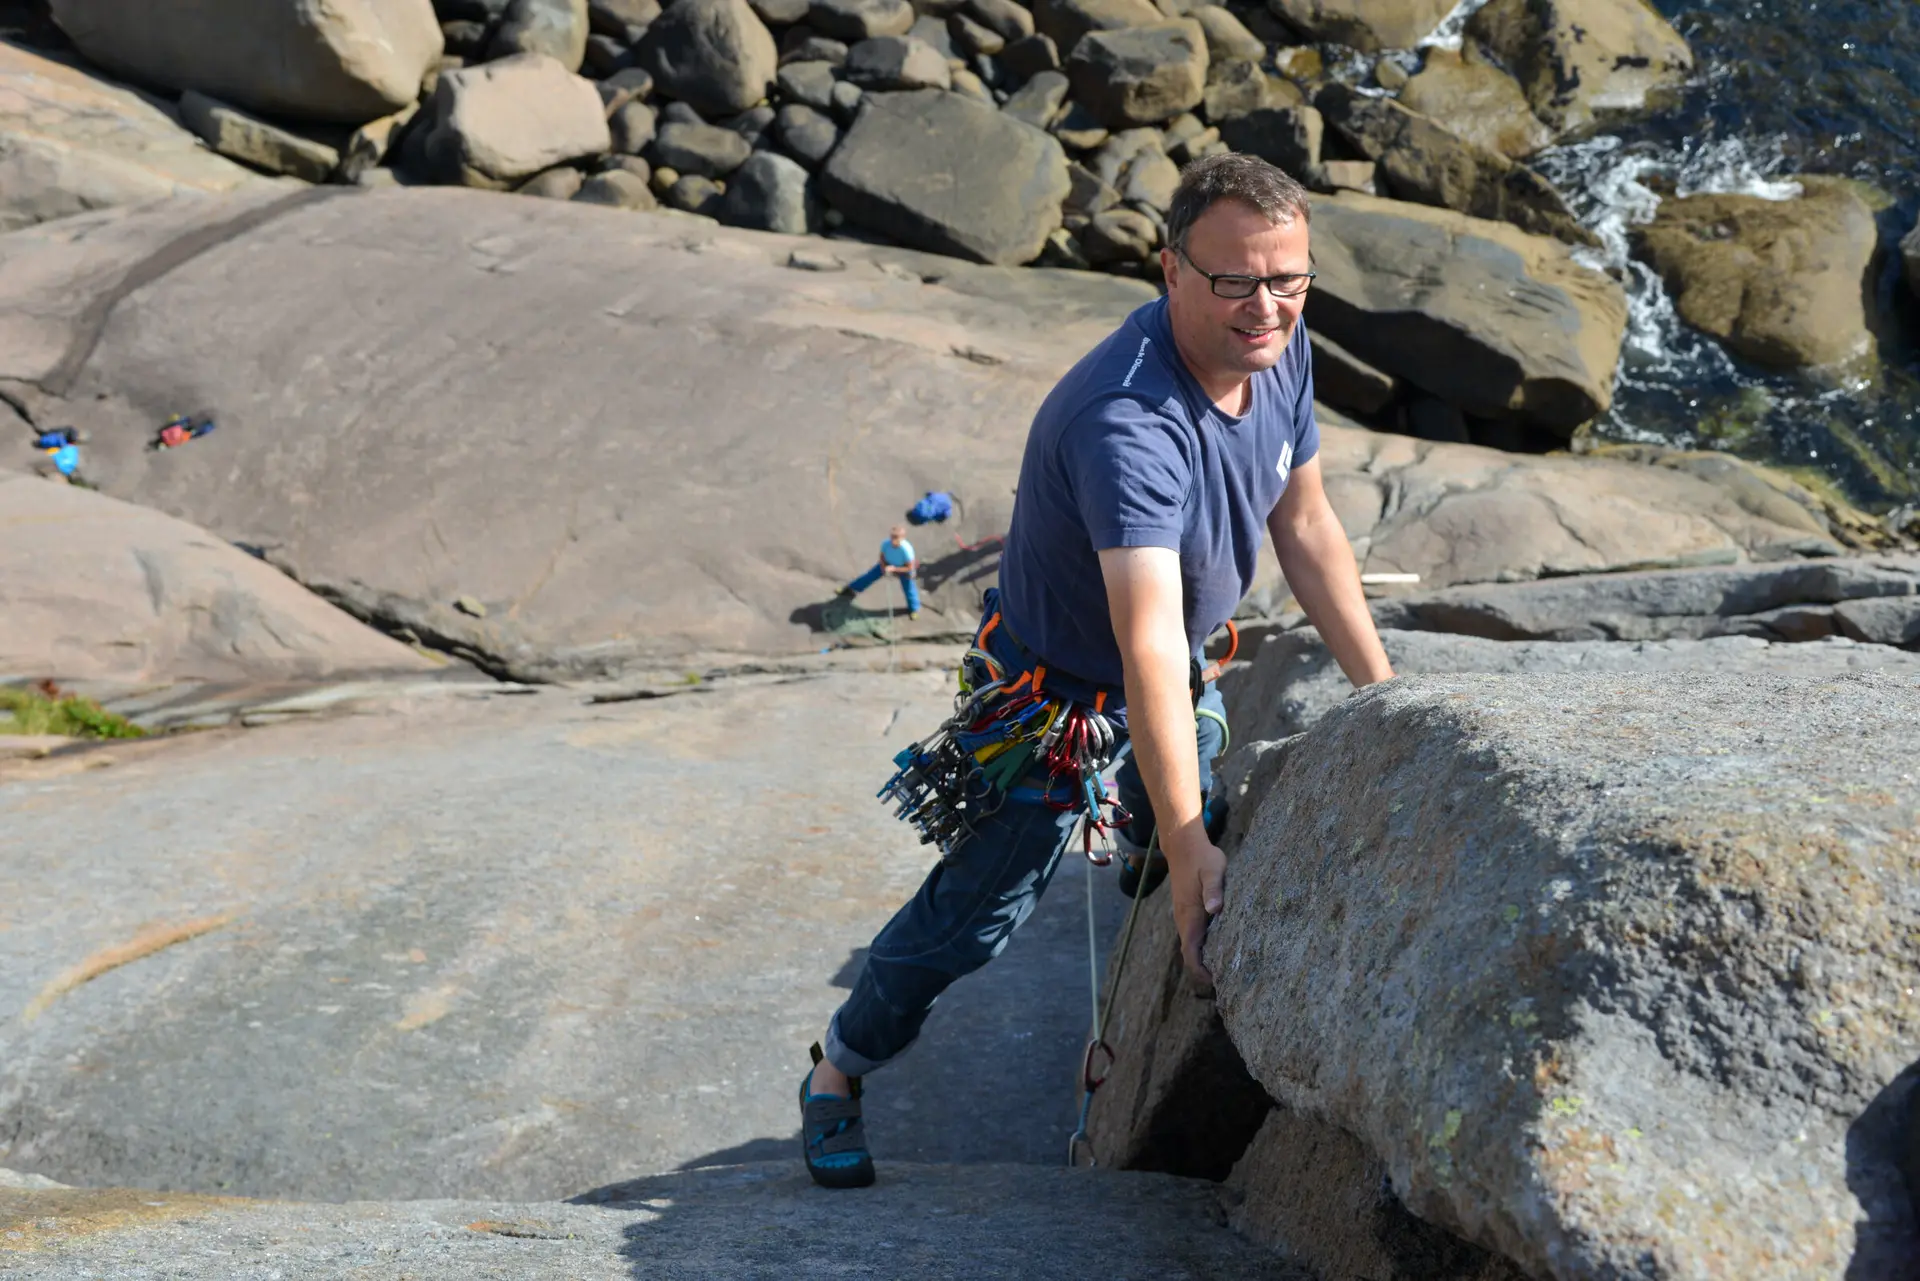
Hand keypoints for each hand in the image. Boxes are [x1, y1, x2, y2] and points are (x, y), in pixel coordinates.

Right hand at [1165, 837, 1226, 995]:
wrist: (1183, 845)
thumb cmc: (1202, 858)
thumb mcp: (1213, 870)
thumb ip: (1214, 890)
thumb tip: (1214, 909)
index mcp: (1190, 915)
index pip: (1190, 952)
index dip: (1200, 971)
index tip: (1216, 983)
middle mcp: (1184, 919)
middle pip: (1191, 954)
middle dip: (1204, 971)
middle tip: (1228, 983)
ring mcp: (1185, 916)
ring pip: (1192, 945)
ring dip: (1205, 959)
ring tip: (1227, 971)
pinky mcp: (1189, 910)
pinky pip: (1194, 936)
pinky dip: (1205, 947)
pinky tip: (1221, 947)